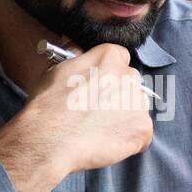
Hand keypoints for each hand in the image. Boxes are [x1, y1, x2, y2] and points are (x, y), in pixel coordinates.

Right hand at [0, 42, 153, 191]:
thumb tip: (78, 50)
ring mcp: (138, 103)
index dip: (109, 74)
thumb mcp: (57, 69)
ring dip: (125, 118)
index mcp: (109, 56)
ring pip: (138, 108)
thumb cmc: (49, 106)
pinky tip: (108, 142)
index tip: (99, 87)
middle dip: (119, 96)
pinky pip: (141, 134)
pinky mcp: (142, 128)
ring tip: (100, 129)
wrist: (51, 139)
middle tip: (97, 112)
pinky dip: (129, 141)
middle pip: (131, 83)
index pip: (120, 59)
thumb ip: (76, 56)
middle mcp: (128, 75)